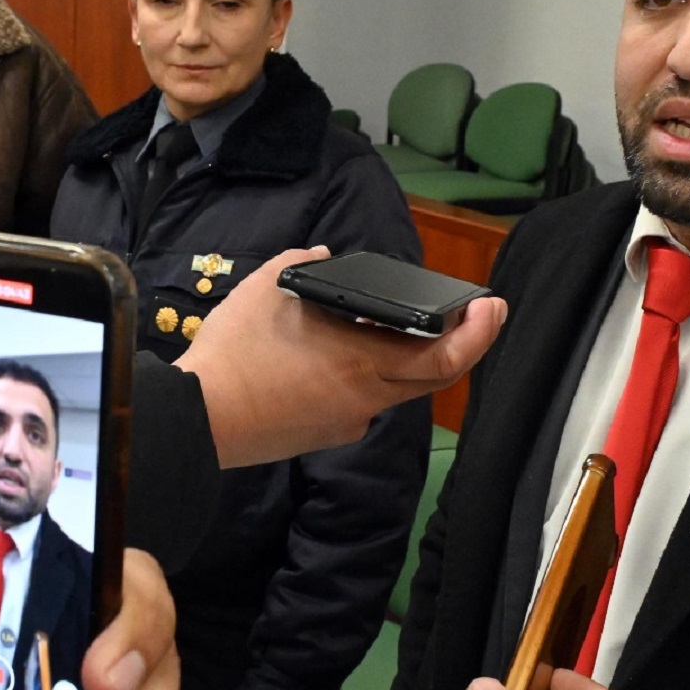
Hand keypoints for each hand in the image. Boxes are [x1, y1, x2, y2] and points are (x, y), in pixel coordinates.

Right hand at [177, 246, 506, 467]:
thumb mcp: (267, 288)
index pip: (446, 358)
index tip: (491, 308)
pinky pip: (361, 401)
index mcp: (363, 362)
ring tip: (388, 323)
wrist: (198, 419)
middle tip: (472, 315)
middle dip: (460, 343)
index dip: (478, 334)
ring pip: (395, 388)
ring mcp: (346, 421)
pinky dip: (366, 375)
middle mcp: (366, 398)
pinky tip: (337, 353)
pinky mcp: (324, 433)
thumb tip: (326, 256)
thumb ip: (304, 262)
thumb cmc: (235, 353)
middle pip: (434, 377)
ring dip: (405, 358)